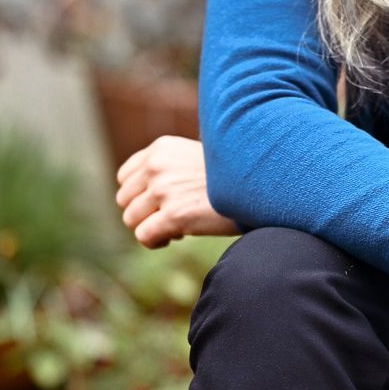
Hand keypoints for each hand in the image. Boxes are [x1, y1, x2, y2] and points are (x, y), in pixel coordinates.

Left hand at [115, 136, 239, 248]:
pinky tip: (179, 235)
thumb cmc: (235, 175)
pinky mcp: (175, 214)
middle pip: (124, 200)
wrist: (264, 183)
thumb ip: (170, 168)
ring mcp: (164, 189)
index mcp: (162, 148)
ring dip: (152, 227)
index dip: (142, 195)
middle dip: (145, 212)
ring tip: (179, 225)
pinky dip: (157, 241)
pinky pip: (144, 236)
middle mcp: (157, 165)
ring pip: (131, 220)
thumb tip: (148, 197)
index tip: (164, 201)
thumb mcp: (198, 157)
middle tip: (173, 215)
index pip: (125, 177)